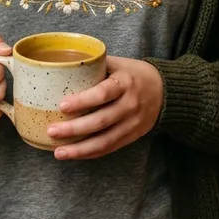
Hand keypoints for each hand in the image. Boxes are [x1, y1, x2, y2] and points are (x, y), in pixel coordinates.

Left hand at [46, 56, 163, 159]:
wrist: (166, 91)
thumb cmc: (133, 74)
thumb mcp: (118, 63)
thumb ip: (95, 65)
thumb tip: (62, 65)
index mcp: (125, 82)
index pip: (103, 93)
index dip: (82, 101)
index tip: (62, 105)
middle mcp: (130, 105)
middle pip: (100, 121)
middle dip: (74, 129)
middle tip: (52, 131)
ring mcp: (132, 123)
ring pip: (104, 141)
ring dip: (80, 149)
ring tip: (58, 152)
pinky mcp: (132, 136)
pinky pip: (110, 148)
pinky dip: (91, 153)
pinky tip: (74, 154)